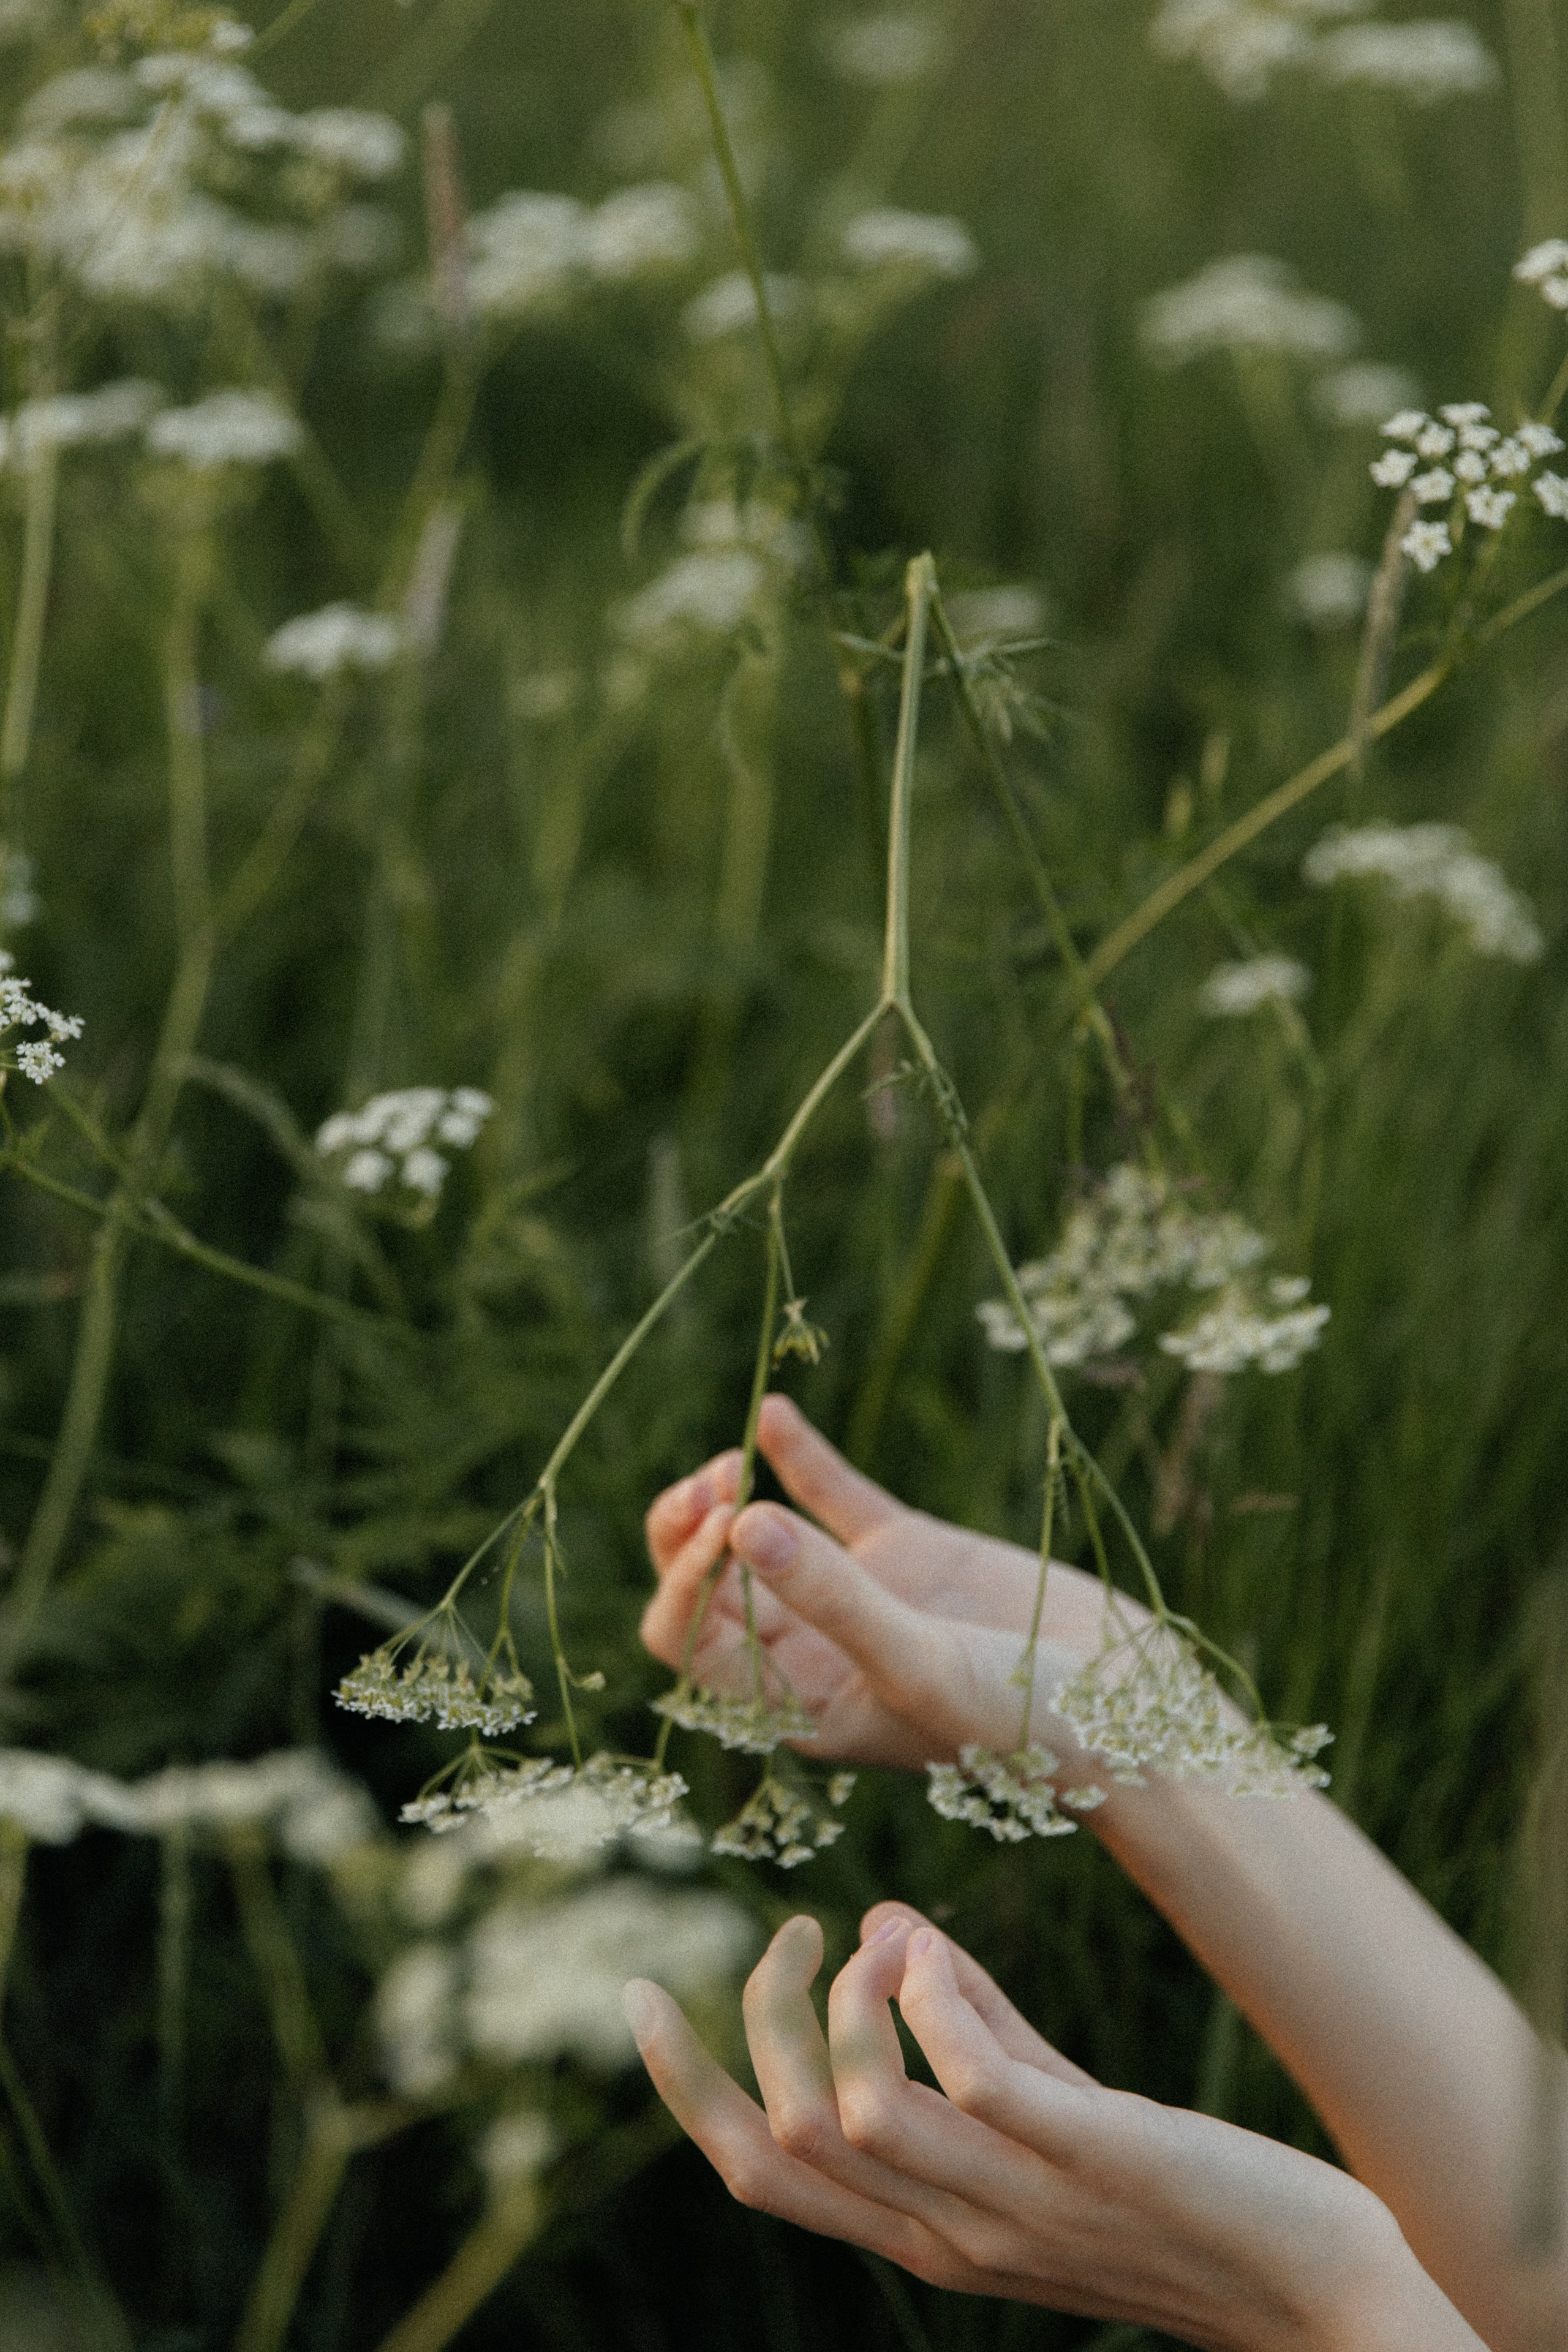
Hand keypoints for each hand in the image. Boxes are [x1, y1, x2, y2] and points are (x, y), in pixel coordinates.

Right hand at [625, 1905, 1479, 2351]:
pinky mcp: (1084, 2158)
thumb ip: (966, 2018)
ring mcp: (1013, 2204)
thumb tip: (879, 1921)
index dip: (685, 2084)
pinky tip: (931, 1946)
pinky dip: (929, 1995)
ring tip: (872, 1932)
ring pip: (853, 2115)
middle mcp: (948, 2232)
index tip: (641, 1996)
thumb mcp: (1046, 2100)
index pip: (761, 2170)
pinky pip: (968, 2081)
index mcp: (923, 2228)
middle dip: (747, 2023)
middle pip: (782, 2143)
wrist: (1310, 2275)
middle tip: (791, 1931)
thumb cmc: (1171, 2183)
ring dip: (844, 1998)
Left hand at [641, 1393, 1139, 1767]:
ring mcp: (860, 1595)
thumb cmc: (1024, 1723)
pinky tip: (773, 1414)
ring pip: (761, 1536)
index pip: (693, 1642)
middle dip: (691, 1535)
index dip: (685, 1581)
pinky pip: (835, 1497)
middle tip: (711, 1487)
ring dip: (732, 1495)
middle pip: (711, 1585)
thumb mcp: (919, 1665)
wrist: (1134, 1711)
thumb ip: (832, 1600)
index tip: (721, 1528)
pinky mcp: (909, 1552)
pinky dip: (799, 1458)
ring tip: (731, 1460)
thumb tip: (740, 1524)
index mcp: (798, 1706)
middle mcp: (814, 1652)